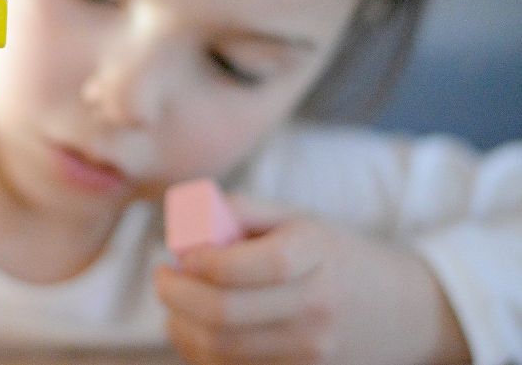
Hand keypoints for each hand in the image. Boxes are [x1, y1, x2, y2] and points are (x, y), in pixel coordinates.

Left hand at [155, 195, 469, 364]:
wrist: (401, 311)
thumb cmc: (333, 255)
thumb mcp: (297, 219)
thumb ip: (240, 212)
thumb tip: (184, 226)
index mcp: (315, 255)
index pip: (247, 267)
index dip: (202, 262)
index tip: (181, 254)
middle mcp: (316, 308)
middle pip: (223, 314)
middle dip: (175, 294)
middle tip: (162, 277)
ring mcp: (309, 352)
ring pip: (219, 349)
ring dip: (180, 325)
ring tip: (174, 301)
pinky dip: (198, 350)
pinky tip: (192, 328)